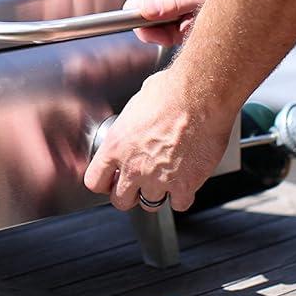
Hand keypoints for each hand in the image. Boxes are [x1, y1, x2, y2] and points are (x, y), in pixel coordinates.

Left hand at [82, 68, 232, 212]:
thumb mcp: (136, 104)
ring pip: (150, 204)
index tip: (111, 180)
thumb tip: (137, 121)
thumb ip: (131, 125)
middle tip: (138, 184)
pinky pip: (179, 204)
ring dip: (157, 194)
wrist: (200, 95)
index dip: (104, 183)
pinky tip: (185, 182)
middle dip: (129, 194)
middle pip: (121, 200)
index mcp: (116, 146)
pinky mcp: (186, 184)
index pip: (95, 181)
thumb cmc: (170, 91)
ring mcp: (159, 179)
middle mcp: (134, 167)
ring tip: (165, 178)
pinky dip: (182, 196)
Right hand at [125, 0, 219, 45]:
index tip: (159, 36)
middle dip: (164, 31)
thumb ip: (173, 2)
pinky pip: (179, 25)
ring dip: (180, 32)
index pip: (135, 3)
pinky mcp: (191, 3)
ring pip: (163, 24)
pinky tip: (205, 25)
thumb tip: (143, 9)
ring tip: (202, 25)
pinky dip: (191, 31)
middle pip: (148, 16)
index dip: (143, 23)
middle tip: (188, 31)